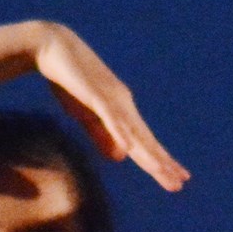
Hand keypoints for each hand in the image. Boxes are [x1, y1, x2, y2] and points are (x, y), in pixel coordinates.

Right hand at [33, 24, 189, 191]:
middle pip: (145, 140)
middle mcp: (123, 105)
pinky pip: (109, 117)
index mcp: (123, 111)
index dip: (160, 161)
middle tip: (180, 183)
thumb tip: (122, 158)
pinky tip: (129, 149)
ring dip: (146, 153)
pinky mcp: (95, 93)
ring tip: (161, 172)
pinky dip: (119, 132)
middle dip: (162, 163)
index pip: (145, 142)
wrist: (52, 48)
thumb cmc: (70, 82)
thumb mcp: (88, 115)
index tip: (178, 180)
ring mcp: (111, 98)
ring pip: (133, 132)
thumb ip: (103, 136)